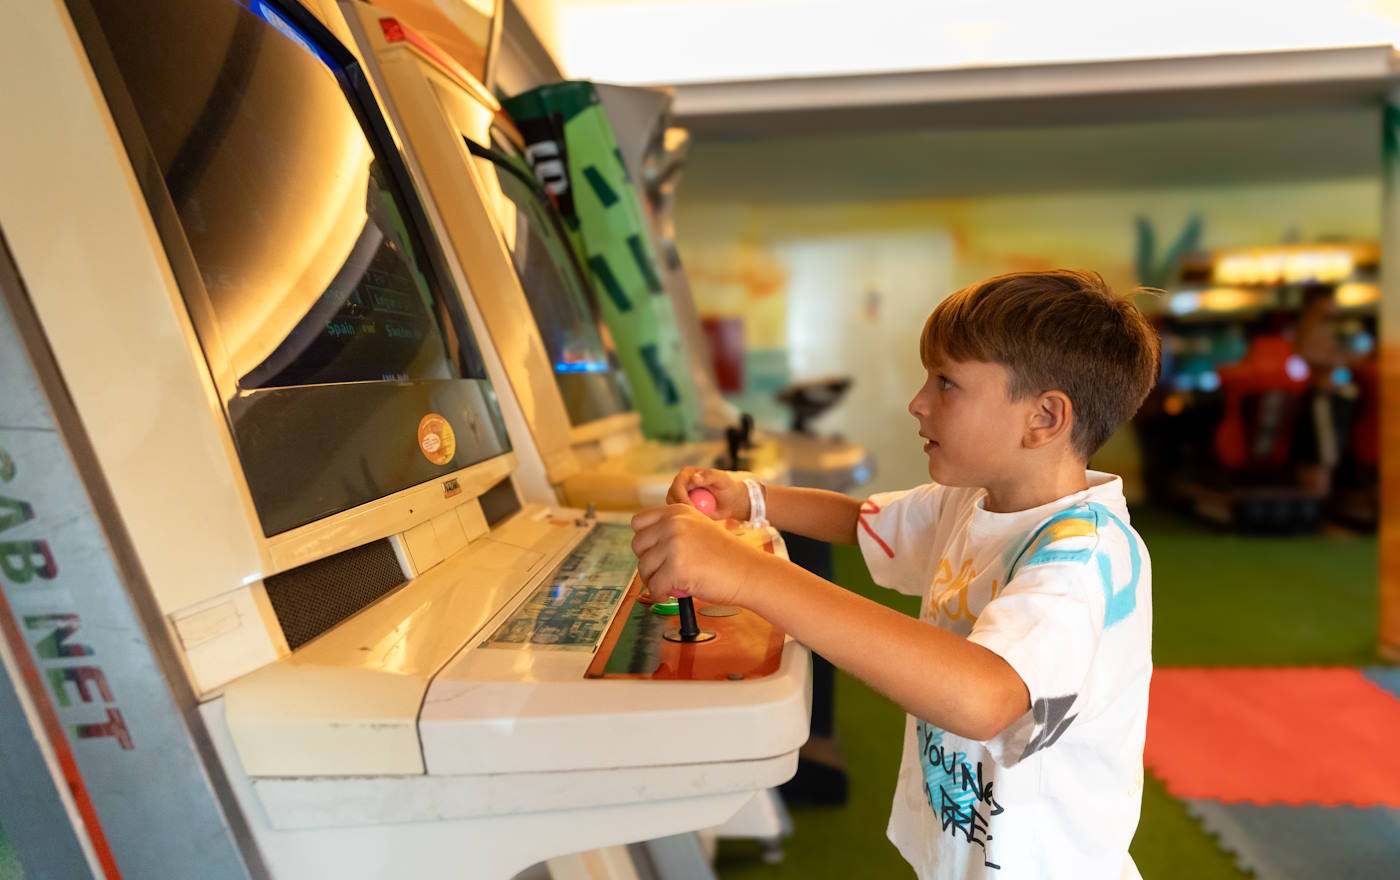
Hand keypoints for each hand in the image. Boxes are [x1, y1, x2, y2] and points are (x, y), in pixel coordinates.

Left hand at [630, 503, 762, 605]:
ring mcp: (674, 545)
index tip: (654, 552)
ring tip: (669, 584)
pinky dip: (659, 594)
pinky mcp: (676, 568)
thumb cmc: (724, 555)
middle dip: (647, 561)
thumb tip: (644, 541)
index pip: (638, 522)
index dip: (644, 540)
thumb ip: (673, 528)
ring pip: (643, 567)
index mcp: (677, 511)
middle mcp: (673, 523)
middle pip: (637, 545)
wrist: (748, 571)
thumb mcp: (697, 527)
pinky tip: (670, 594)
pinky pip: (654, 586)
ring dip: (653, 579)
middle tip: (662, 572)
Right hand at [665, 467, 750, 520]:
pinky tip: (697, 520)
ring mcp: (678, 496)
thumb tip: (694, 478)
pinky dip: (687, 518)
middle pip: (671, 497)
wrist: (730, 500)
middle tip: (696, 516)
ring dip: (684, 514)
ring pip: (673, 507)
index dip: (682, 498)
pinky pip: (679, 515)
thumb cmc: (727, 487)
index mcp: (686, 474)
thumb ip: (709, 476)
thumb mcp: (722, 479)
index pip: (677, 486)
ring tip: (700, 517)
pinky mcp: (681, 507)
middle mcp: (679, 484)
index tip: (692, 508)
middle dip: (681, 508)